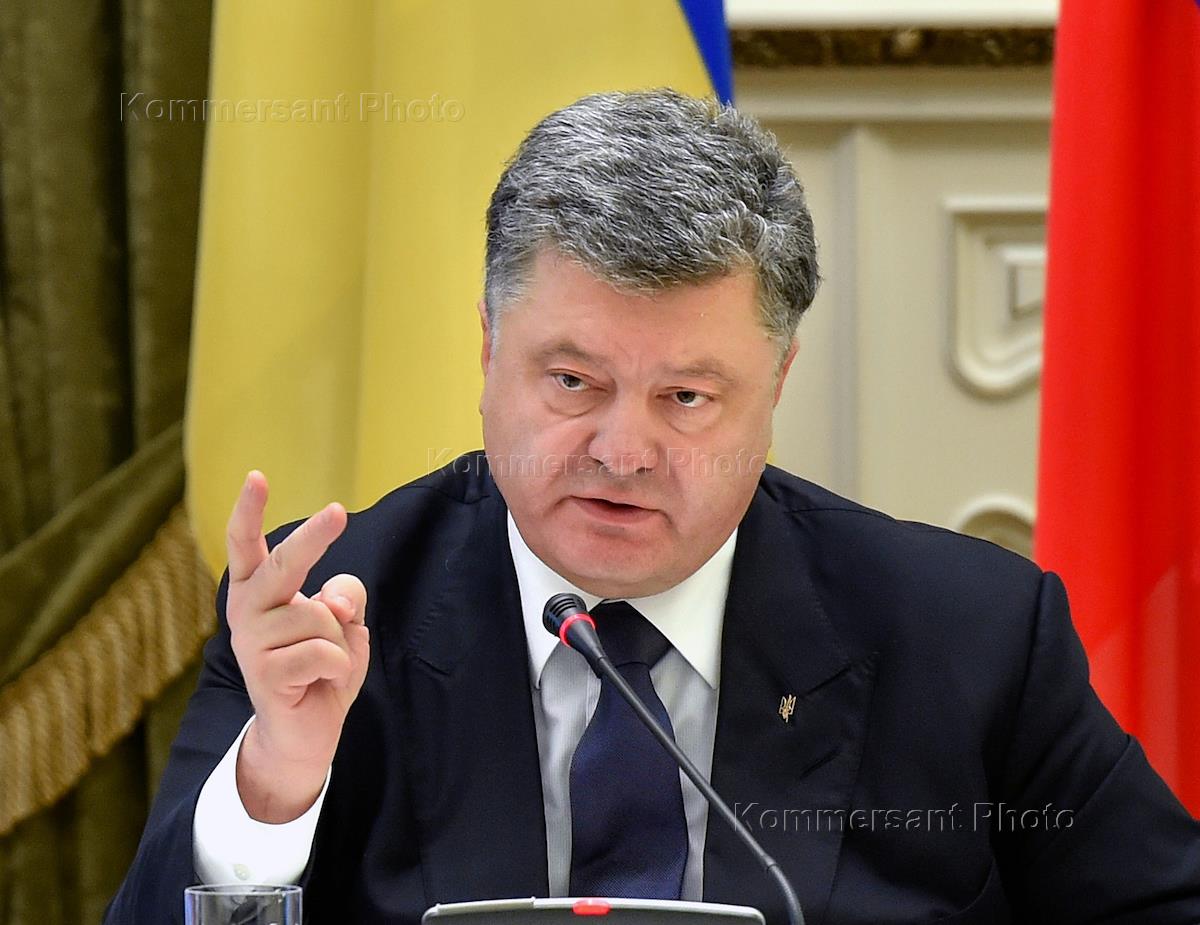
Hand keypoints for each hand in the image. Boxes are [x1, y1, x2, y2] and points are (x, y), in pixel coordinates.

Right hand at [223, 471, 368, 821]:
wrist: (305, 731)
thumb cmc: (321, 666)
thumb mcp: (344, 622)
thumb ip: (344, 597)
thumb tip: (331, 602)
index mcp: (259, 591)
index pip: (247, 545)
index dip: (248, 511)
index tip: (255, 476)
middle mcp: (247, 611)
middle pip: (283, 564)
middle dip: (313, 537)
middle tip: (337, 511)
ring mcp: (252, 644)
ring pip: (319, 617)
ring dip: (338, 640)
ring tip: (323, 664)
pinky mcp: (265, 676)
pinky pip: (325, 654)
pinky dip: (339, 668)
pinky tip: (323, 684)